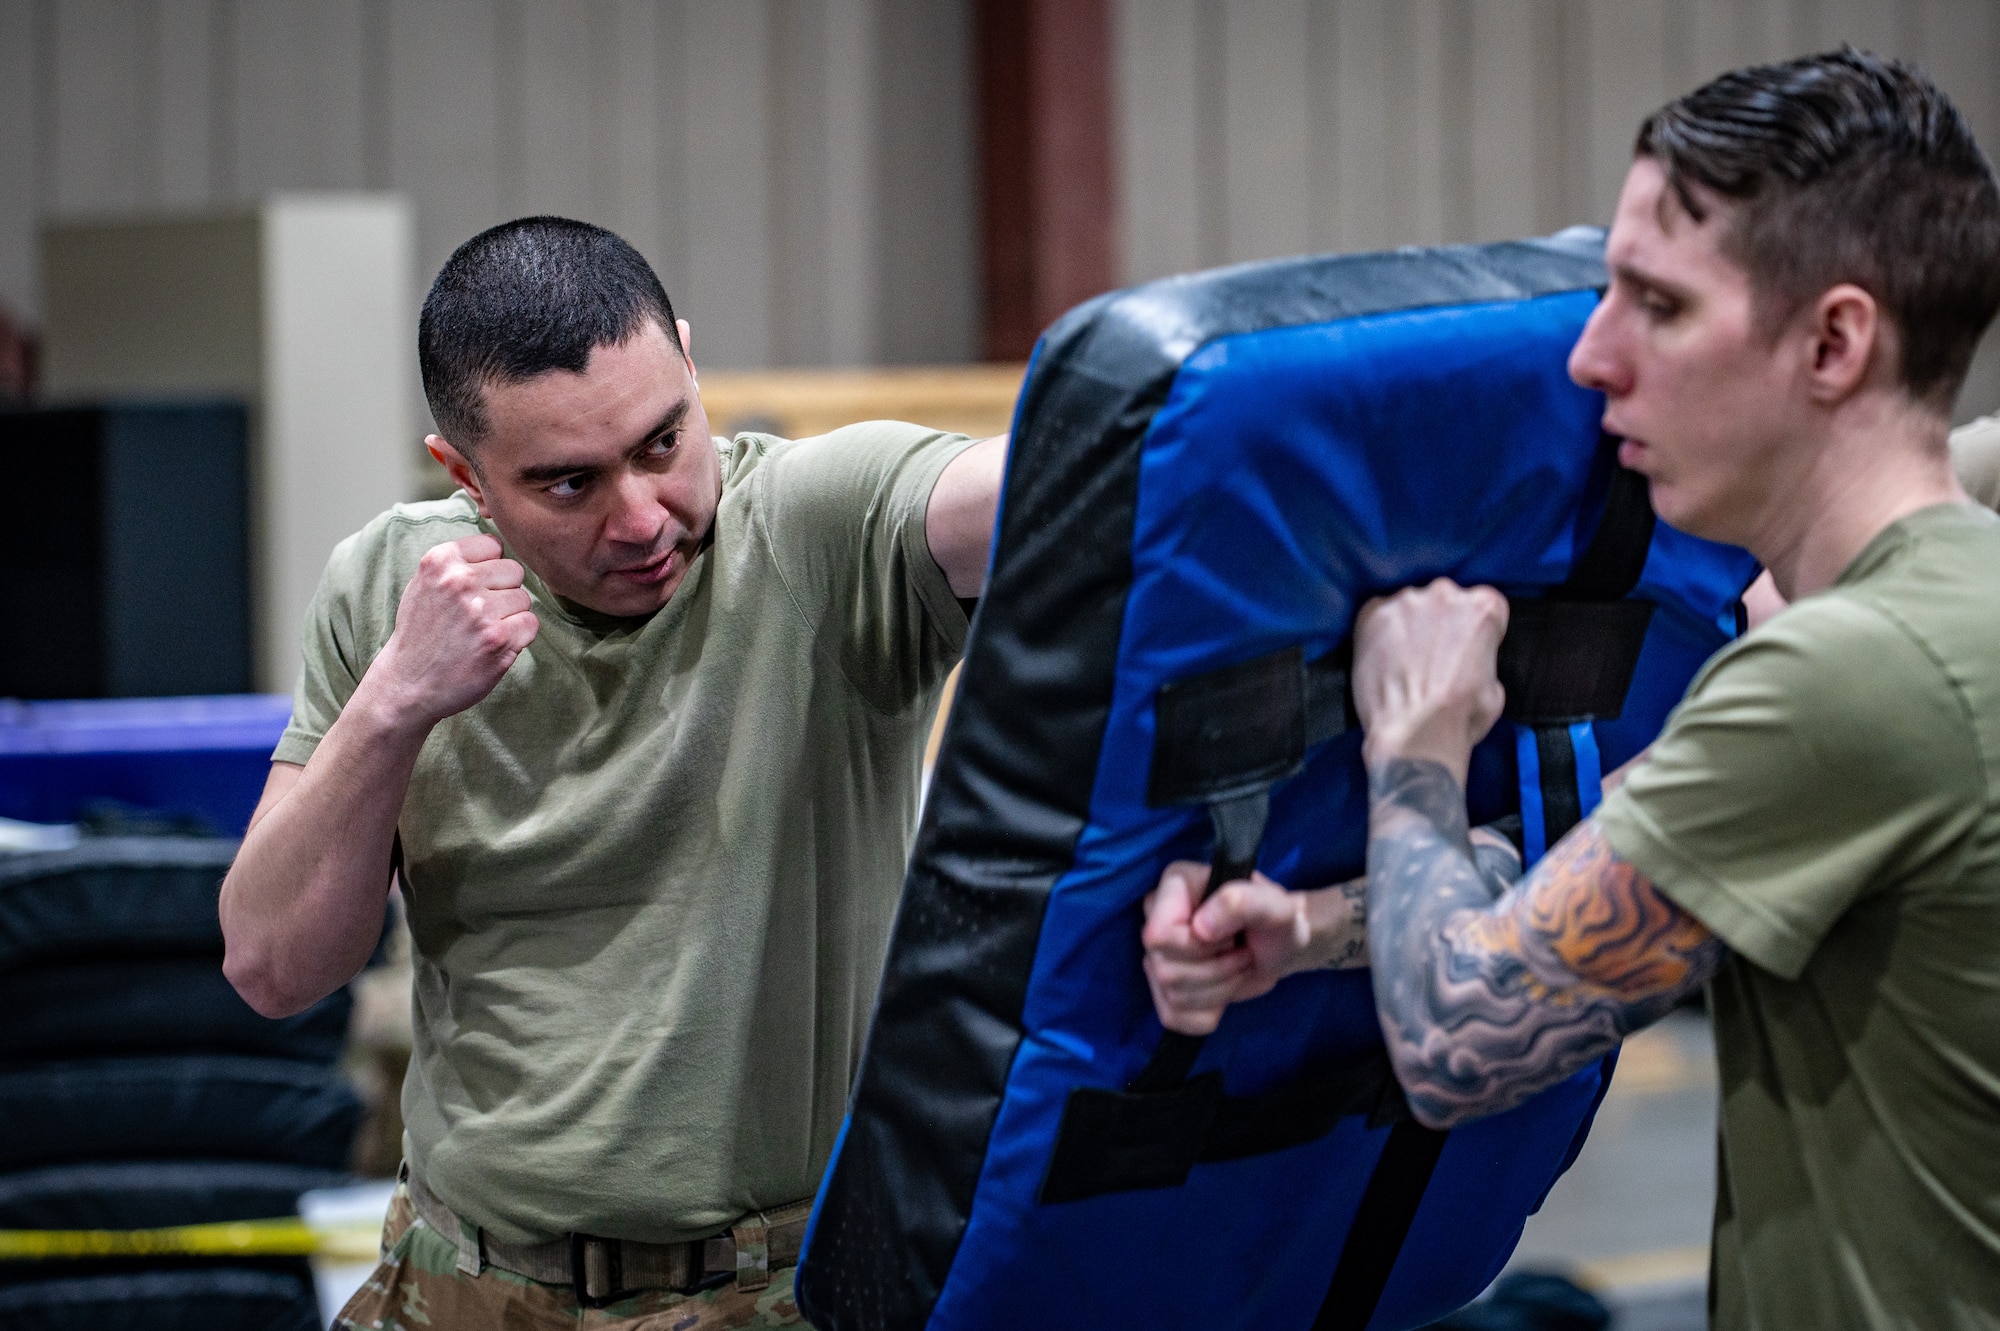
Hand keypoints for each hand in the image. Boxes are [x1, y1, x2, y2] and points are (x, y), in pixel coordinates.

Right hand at [370, 535, 538, 727]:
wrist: (407, 682)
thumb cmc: (421, 632)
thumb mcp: (425, 583)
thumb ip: (458, 561)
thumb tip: (500, 543)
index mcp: (441, 560)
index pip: (494, 545)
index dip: (490, 569)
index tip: (474, 589)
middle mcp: (460, 581)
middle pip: (514, 571)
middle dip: (503, 592)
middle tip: (478, 615)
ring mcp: (481, 611)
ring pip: (524, 599)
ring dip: (510, 616)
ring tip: (482, 632)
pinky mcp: (499, 639)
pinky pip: (531, 624)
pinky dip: (519, 637)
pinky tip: (494, 646)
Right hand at [1141, 861, 1312, 1035]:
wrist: (1278, 947)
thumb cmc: (1276, 921)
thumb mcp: (1274, 907)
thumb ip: (1242, 902)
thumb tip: (1200, 928)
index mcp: (1174, 885)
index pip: (1157, 934)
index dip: (1197, 947)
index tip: (1230, 937)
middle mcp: (1155, 917)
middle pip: (1165, 970)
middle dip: (1217, 972)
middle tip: (1243, 955)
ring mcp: (1157, 956)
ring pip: (1173, 996)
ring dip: (1219, 991)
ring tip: (1239, 968)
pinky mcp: (1165, 990)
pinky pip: (1175, 1018)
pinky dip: (1209, 1014)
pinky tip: (1224, 992)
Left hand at [1352, 579, 1507, 782]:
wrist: (1414, 734)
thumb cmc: (1460, 718)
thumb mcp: (1495, 687)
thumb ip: (1483, 657)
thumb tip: (1470, 659)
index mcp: (1484, 606)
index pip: (1483, 603)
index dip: (1474, 629)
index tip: (1465, 646)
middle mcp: (1446, 594)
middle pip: (1444, 600)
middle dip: (1440, 623)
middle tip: (1431, 657)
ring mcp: (1407, 601)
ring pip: (1410, 606)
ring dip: (1409, 626)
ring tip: (1404, 662)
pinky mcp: (1373, 614)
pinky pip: (1378, 614)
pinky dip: (1380, 632)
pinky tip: (1383, 659)